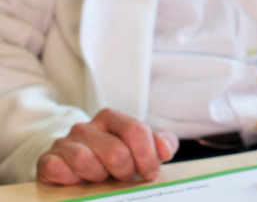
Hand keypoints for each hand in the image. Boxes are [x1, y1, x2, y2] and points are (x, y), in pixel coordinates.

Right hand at [37, 108, 178, 185]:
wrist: (77, 163)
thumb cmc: (117, 154)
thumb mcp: (143, 146)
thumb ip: (162, 142)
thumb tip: (165, 150)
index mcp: (111, 117)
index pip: (135, 130)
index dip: (147, 156)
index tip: (150, 173)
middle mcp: (86, 127)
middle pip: (115, 151)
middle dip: (125, 170)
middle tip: (123, 176)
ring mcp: (65, 142)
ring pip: (86, 161)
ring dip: (99, 176)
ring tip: (101, 177)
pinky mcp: (47, 160)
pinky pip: (59, 170)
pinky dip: (72, 180)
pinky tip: (79, 181)